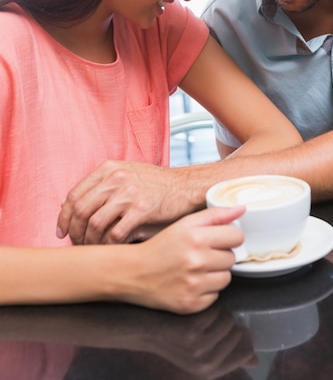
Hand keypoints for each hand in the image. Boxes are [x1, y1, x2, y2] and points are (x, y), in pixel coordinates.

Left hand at [57, 160, 188, 244]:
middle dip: (75, 233)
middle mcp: (116, 178)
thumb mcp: (125, 174)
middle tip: (77, 245)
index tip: (62, 231)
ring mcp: (129, 193)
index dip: (64, 217)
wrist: (185, 186)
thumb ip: (99, 187)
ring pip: (95, 224)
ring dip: (90, 242)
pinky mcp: (142, 209)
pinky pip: (116, 233)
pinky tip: (111, 250)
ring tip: (93, 250)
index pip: (74, 195)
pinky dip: (109, 246)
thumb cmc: (155, 184)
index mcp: (108, 169)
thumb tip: (68, 205)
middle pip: (81, 210)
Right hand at [121, 206, 244, 313]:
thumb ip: (215, 215)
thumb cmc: (160, 247)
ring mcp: (194, 285)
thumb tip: (241, 209)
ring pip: (226, 278)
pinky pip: (215, 296)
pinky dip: (205, 291)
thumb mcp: (184, 224)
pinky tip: (190, 283)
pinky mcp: (191, 304)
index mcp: (195, 238)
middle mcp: (196, 262)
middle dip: (219, 255)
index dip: (228, 237)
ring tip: (195, 269)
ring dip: (215, 274)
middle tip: (200, 254)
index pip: (237, 236)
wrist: (134, 273)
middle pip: (232, 258)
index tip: (217, 239)